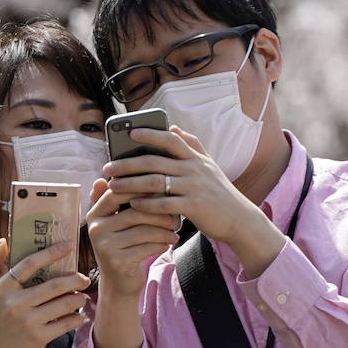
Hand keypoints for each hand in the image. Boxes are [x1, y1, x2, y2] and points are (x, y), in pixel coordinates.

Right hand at [0, 238, 89, 347]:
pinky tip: (80, 315)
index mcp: (3, 288)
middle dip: (74, 280)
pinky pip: (64, 324)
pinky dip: (76, 318)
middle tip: (84, 278)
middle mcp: (15, 304)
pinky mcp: (38, 338)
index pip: (29, 264)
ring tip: (82, 296)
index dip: (51, 252)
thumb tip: (3, 241)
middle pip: (54, 285)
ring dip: (78, 298)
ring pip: (63, 304)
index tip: (68, 246)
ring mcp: (28, 322)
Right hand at [84, 177, 178, 297]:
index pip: (118, 192)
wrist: (120, 283)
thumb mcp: (116, 223)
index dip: (141, 188)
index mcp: (95, 214)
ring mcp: (104, 246)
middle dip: (159, 212)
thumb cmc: (124, 246)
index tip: (163, 190)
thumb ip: (115, 201)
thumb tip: (104, 177)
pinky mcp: (117, 262)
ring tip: (176, 229)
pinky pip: (147, 246)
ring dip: (165, 229)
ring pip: (144, 229)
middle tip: (176, 214)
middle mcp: (96, 228)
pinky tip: (169, 242)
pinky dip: (162, 243)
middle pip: (135, 211)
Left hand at [104, 126, 284, 273]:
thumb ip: (192, 146)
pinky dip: (147, 204)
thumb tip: (173, 128)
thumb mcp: (209, 166)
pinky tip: (133, 204)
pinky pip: (165, 204)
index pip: (171, 140)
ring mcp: (194, 188)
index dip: (150, 134)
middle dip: (128, 164)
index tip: (130, 133)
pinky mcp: (194, 207)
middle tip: (108, 167)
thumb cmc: (219, 192)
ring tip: (113, 186)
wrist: (240, 220)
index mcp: (195, 158)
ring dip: (131, 183)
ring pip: (156, 182)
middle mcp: (194, 169)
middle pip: (155, 162)